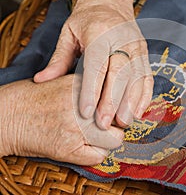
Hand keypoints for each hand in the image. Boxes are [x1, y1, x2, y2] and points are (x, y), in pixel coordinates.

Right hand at [0, 75, 123, 164]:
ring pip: (115, 139)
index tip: (117, 110)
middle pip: (121, 118)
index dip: (120, 105)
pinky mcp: (67, 147)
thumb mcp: (67, 81)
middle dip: (117, 123)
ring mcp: (76, 127)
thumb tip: (118, 98)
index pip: (121, 96)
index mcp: (84, 84)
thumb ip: (92, 88)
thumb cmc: (38, 97)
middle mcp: (83, 104)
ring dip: (108, 140)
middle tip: (106, 124)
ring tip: (94, 136)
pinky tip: (83, 146)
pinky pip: (99, 156)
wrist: (7, 114)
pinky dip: (95, 154)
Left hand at [33, 0, 153, 129]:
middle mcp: (122, 40)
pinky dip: (144, 96)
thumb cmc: (87, 21)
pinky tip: (137, 112)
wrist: (110, 3)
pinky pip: (148, 77)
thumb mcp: (69, 34)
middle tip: (103, 123)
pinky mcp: (145, 54)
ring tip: (122, 123)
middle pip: (120, 73)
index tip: (86, 113)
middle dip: (113, 100)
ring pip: (137, 77)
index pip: (97, 64)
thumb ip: (59, 59)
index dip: (92, 90)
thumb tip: (42, 80)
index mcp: (99, 33)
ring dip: (131, 102)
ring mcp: (137, 47)